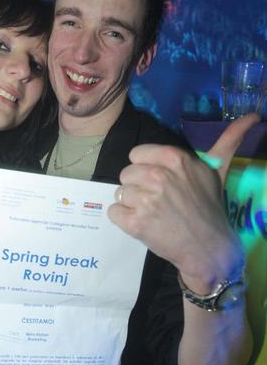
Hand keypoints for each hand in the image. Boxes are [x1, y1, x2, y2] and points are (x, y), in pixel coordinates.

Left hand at [108, 114, 258, 292]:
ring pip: (120, 193)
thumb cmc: (210, 208)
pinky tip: (143, 225)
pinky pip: (113, 212)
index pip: (137, 154)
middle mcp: (159, 176)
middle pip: (126, 174)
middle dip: (139, 187)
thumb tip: (254, 115)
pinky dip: (124, 220)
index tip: (160, 182)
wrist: (209, 249)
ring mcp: (146, 200)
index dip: (145, 168)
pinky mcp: (135, 222)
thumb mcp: (217, 170)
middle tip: (159, 202)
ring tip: (153, 214)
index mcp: (175, 159)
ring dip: (132, 205)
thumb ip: (228, 141)